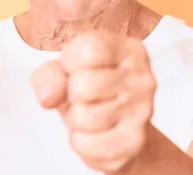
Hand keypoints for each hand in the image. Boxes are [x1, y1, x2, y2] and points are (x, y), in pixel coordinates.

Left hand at [31, 31, 157, 172]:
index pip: (88, 48)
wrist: (119, 131)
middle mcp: (142, 77)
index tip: (76, 67)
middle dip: (70, 95)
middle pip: (83, 84)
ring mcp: (142, 111)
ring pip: (83, 115)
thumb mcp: (65, 72)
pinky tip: (94, 134)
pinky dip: (80, 142)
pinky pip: (86, 143)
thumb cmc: (90, 91)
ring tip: (88, 114)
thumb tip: (49, 95)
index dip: (69, 61)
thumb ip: (49, 75)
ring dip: (74, 120)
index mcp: (128, 49)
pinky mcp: (135, 141)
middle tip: (82, 97)